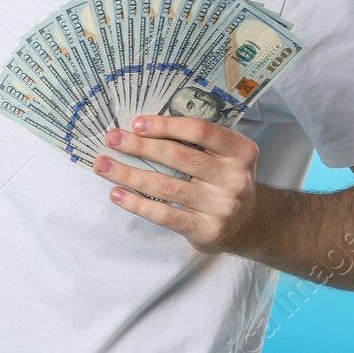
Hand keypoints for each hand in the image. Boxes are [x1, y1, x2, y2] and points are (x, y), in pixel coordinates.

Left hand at [93, 114, 259, 254]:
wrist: (250, 223)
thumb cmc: (225, 179)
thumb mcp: (226, 155)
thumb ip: (197, 141)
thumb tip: (143, 126)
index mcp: (239, 151)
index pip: (200, 131)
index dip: (166, 125)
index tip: (137, 122)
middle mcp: (233, 178)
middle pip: (178, 157)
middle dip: (140, 146)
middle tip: (112, 139)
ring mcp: (219, 206)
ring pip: (166, 186)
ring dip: (129, 174)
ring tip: (103, 165)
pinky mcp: (205, 230)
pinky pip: (164, 215)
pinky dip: (137, 204)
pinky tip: (117, 194)